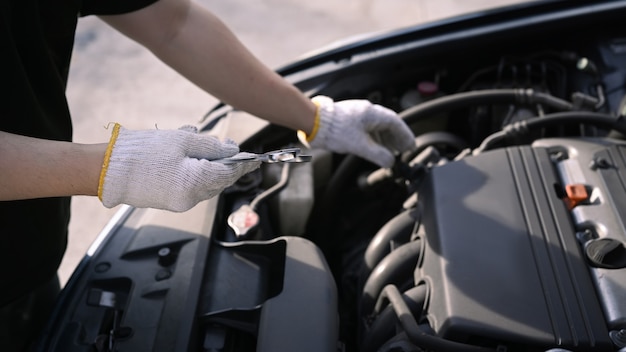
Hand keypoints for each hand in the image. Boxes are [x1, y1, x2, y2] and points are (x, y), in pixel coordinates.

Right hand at [98, 124, 259, 211]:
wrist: (106, 169)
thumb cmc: (143, 152)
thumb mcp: (182, 141)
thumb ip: (212, 147)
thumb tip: (232, 152)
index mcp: (196, 183)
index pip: (229, 174)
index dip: (244, 165)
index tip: (256, 159)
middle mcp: (191, 198)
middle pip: (219, 180)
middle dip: (225, 162)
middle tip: (226, 143)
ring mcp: (179, 202)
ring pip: (205, 183)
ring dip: (208, 165)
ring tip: (201, 143)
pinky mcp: (169, 202)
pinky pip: (190, 186)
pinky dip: (194, 171)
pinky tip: (186, 154)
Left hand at [302, 96, 414, 167]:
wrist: (313, 123)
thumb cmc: (335, 131)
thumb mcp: (360, 146)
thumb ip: (378, 155)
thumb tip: (390, 162)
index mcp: (372, 114)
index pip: (396, 123)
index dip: (405, 135)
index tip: (410, 145)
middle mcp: (367, 111)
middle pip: (388, 124)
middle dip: (397, 138)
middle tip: (404, 150)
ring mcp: (357, 114)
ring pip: (377, 126)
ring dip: (386, 139)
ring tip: (391, 151)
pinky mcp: (349, 120)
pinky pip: (368, 128)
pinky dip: (375, 138)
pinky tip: (374, 147)